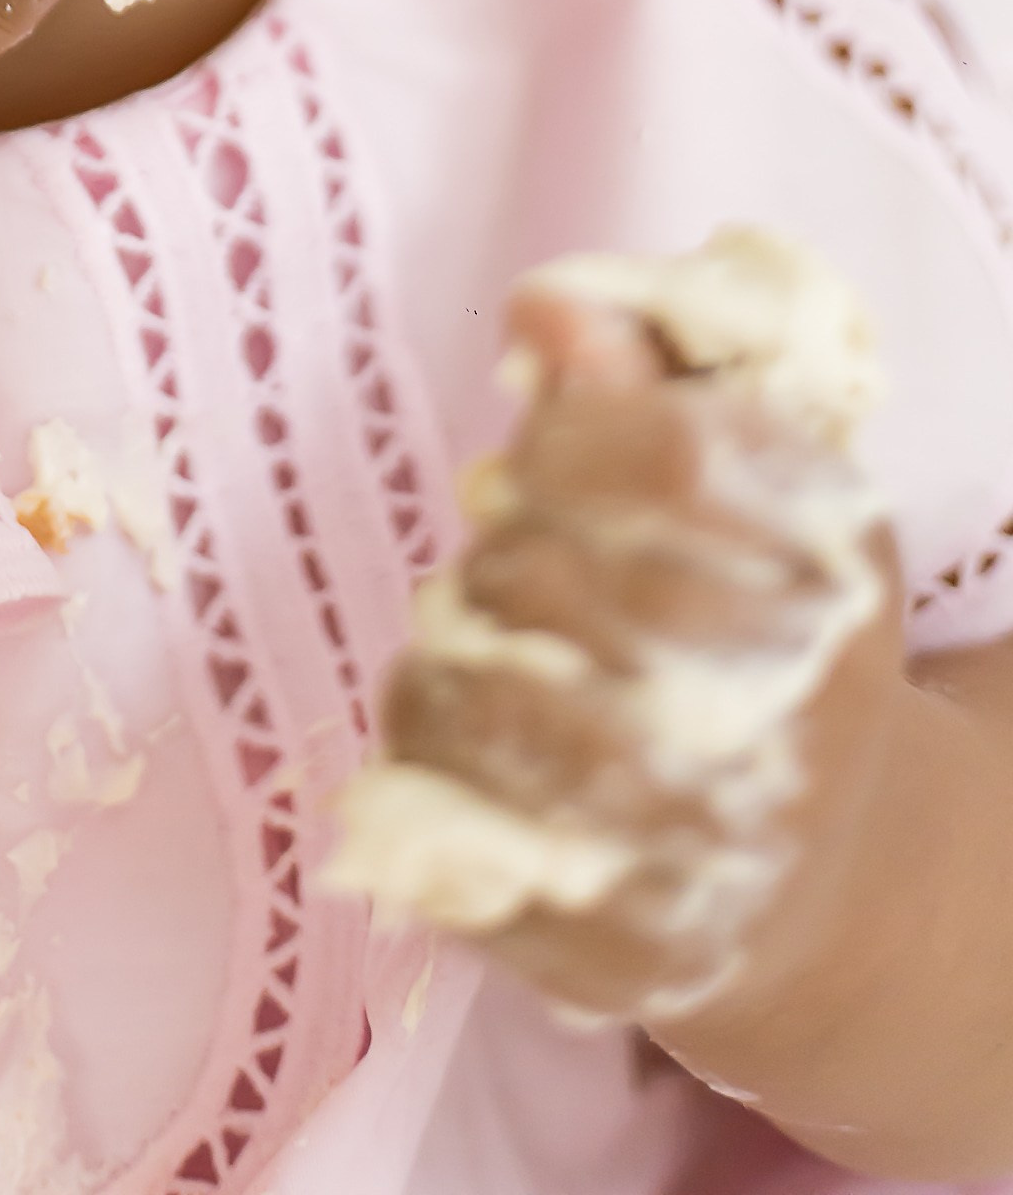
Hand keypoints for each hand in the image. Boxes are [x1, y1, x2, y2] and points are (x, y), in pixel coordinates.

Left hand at [373, 284, 900, 1030]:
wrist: (821, 873)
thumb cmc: (759, 631)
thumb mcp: (750, 483)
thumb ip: (648, 371)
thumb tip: (548, 308)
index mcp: (825, 576)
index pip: (656, 452)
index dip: (566, 438)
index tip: (549, 453)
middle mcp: (779, 718)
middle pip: (536, 566)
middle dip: (504, 542)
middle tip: (526, 553)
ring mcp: (696, 848)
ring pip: (466, 681)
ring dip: (455, 637)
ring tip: (500, 637)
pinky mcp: (606, 945)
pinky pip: (434, 801)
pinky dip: (429, 742)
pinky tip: (480, 731)